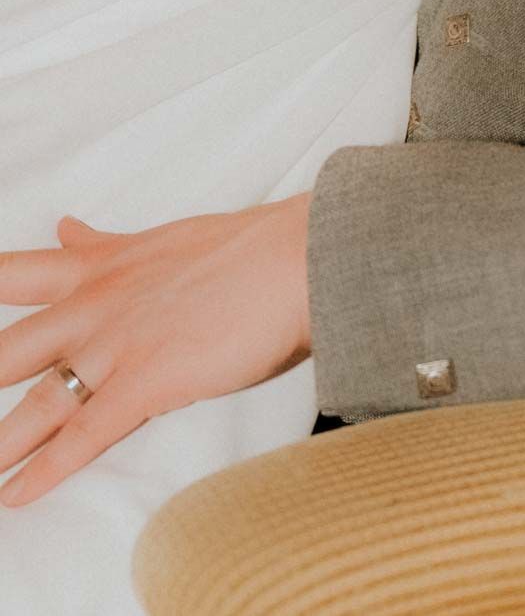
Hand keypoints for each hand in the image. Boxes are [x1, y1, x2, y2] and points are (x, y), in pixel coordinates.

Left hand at [0, 197, 311, 505]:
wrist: (297, 258)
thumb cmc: (243, 250)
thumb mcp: (156, 239)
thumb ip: (101, 245)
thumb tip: (64, 228)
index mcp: (98, 267)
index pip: (13, 274)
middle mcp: (96, 305)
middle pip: (10, 350)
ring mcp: (119, 344)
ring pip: (36, 402)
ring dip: (1, 442)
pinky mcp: (148, 381)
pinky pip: (84, 434)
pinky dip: (47, 470)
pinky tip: (17, 493)